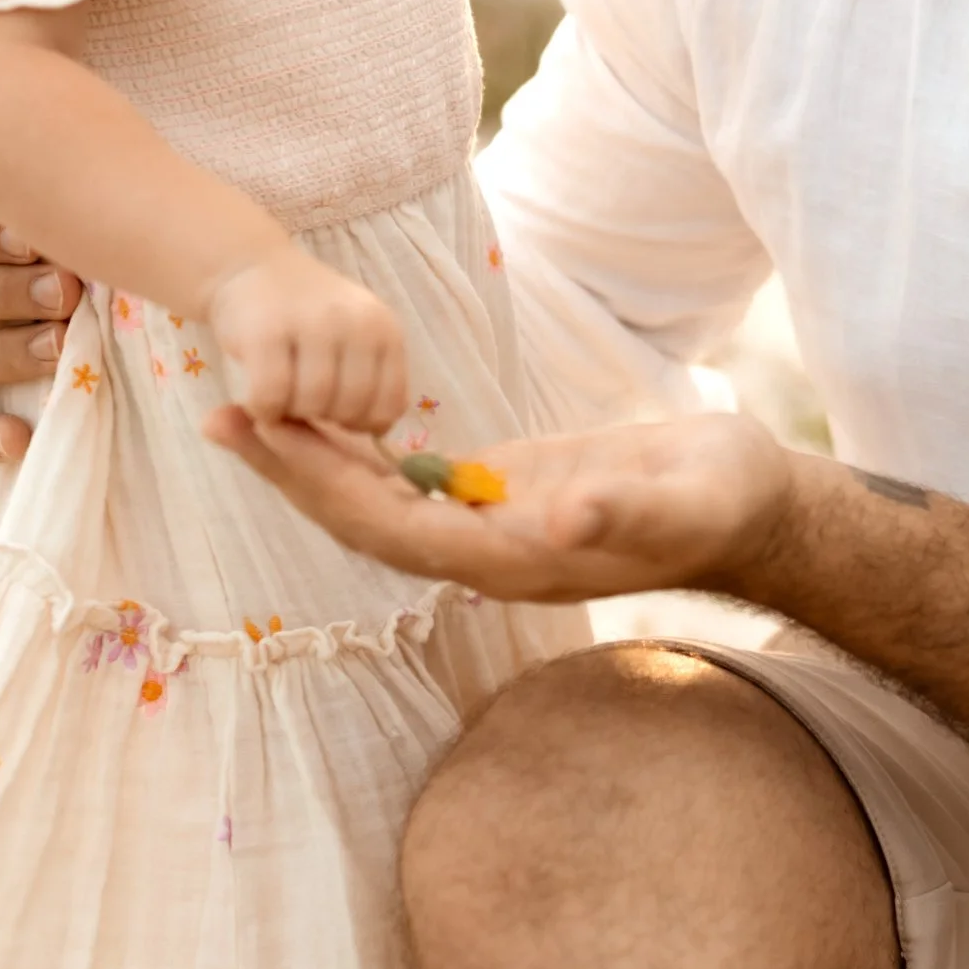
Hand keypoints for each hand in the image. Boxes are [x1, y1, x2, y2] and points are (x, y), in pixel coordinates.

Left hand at [201, 407, 799, 602]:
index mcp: (512, 558)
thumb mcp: (682, 498)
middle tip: (216, 416)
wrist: (752, 508)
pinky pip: (411, 479)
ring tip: (244, 410)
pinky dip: (361, 448)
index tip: (264, 439)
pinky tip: (321, 416)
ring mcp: (491, 525)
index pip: (391, 528)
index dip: (322, 486)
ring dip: (312, 460)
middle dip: (290, 471)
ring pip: (378, 499)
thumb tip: (557, 515)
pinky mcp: (503, 493)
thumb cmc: (723, 502)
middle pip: (363, 518)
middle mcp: (485, 552)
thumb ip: (622, 508)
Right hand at [205, 248, 410, 427]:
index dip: (362, 423)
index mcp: (384, 329)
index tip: (338, 414)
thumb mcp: (355, 336)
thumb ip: (372, 379)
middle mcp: (355, 323)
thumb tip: (376, 434)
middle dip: (324, 419)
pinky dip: (263, 409)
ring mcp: (311, 323)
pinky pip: (271, 396)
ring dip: (292, 413)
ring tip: (282, 396)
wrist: (252, 266)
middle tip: (303, 402)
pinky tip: (258, 398)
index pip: (389, 406)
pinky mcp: (265, 332)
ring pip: (312, 404)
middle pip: (349, 409)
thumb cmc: (307, 315)